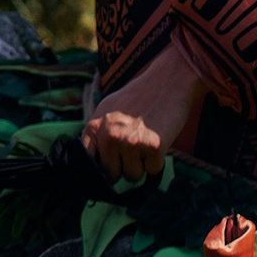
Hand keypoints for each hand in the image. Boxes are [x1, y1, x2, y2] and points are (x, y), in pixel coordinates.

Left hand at [82, 38, 204, 182]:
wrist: (168, 82)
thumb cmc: (139, 96)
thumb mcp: (107, 110)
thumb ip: (98, 134)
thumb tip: (93, 162)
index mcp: (95, 126)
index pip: (88, 162)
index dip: (100, 167)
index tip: (110, 165)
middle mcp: (110, 136)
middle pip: (112, 174)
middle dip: (123, 166)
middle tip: (134, 147)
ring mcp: (131, 142)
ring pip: (132, 175)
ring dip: (141, 165)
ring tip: (145, 141)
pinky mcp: (153, 147)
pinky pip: (152, 171)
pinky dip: (157, 162)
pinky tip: (157, 141)